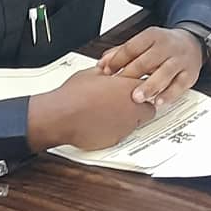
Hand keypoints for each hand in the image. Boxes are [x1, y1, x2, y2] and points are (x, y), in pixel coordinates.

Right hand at [27, 69, 155, 151]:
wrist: (61, 116)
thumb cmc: (74, 95)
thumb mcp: (92, 73)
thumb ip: (108, 72)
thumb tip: (108, 71)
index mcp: (130, 88)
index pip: (148, 88)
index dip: (139, 89)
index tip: (132, 89)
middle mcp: (132, 108)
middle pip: (147, 108)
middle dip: (138, 106)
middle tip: (123, 103)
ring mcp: (125, 126)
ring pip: (135, 123)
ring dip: (127, 118)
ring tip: (108, 113)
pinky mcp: (116, 140)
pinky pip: (121, 134)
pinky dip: (115, 129)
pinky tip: (101, 123)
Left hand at [96, 26, 202, 107]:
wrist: (193, 42)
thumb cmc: (164, 45)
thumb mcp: (144, 42)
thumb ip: (122, 52)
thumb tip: (102, 63)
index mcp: (153, 36)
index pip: (132, 47)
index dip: (118, 60)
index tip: (108, 71)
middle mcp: (167, 46)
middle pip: (146, 61)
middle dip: (131, 75)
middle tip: (118, 87)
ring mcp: (179, 60)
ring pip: (164, 73)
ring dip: (149, 86)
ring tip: (137, 97)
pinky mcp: (189, 74)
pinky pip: (179, 85)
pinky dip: (168, 95)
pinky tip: (158, 102)